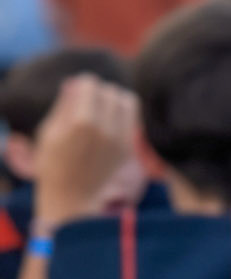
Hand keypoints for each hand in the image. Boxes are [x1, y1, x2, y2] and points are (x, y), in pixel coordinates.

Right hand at [33, 75, 142, 232]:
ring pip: (127, 100)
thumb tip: (76, 82)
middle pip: (110, 90)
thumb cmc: (52, 162)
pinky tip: (110, 120)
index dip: (82, 84)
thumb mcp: (49, 131)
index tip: (76, 92)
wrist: (72, 196)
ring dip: (115, 99)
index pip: (91, 84)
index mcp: (81, 122)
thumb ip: (64, 104)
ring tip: (102, 108)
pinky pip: (133, 117)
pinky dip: (123, 113)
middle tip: (88, 101)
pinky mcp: (128, 147)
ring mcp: (120, 139)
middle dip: (99, 91)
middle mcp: (105, 128)